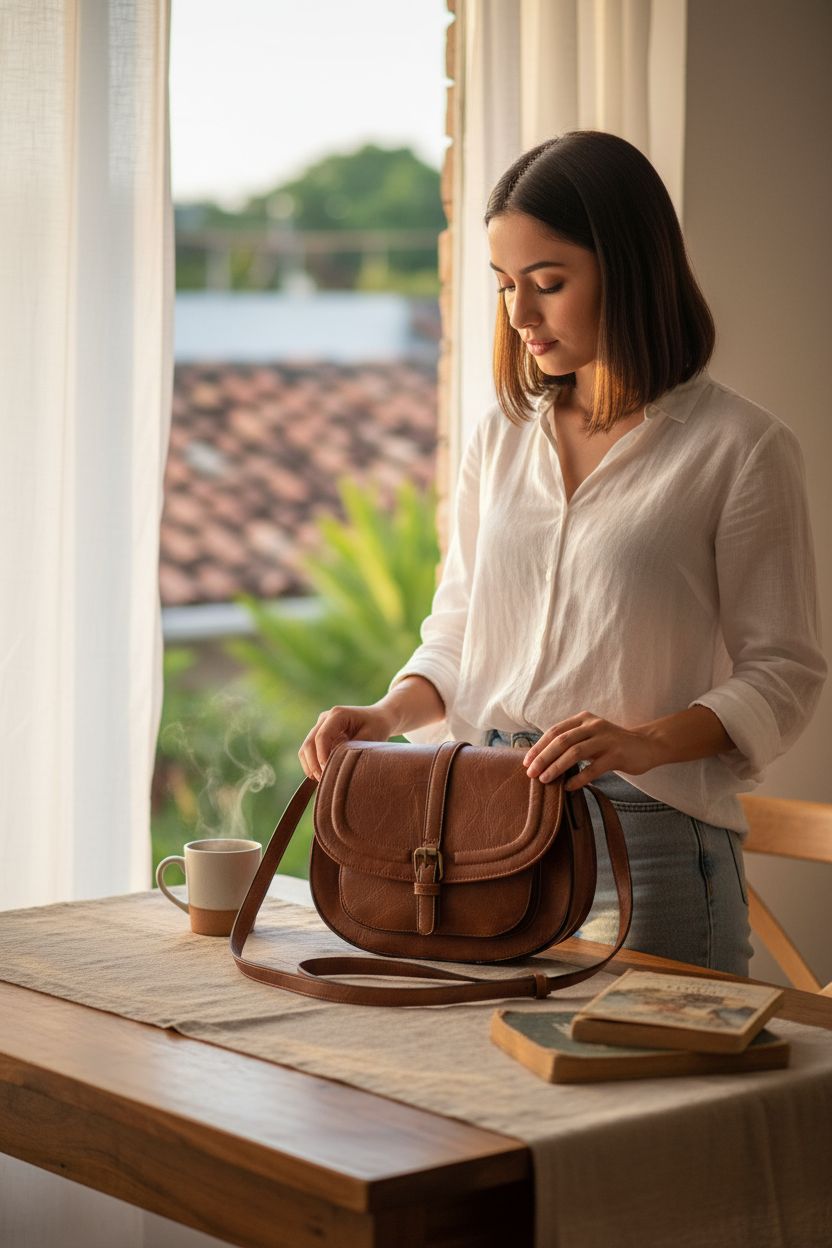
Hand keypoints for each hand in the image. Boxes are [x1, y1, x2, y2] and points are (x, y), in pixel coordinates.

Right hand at [298, 704, 395, 781]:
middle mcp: (325, 717)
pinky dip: (311, 763)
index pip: (322, 736)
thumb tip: (337, 764)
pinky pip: (309, 750)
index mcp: (338, 714)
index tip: (327, 772)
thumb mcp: (371, 737)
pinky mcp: (320, 733)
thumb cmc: (378, 727)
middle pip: (309, 743)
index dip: (322, 756)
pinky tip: (319, 775)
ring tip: (320, 780)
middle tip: (323, 780)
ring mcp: (320, 725)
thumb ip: (353, 749)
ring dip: (310, 765)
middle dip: (313, 764)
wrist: (379, 718)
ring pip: (306, 747)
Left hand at [522, 710, 658, 789]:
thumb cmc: (612, 744)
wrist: (647, 745)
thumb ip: (571, 742)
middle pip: (562, 741)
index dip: (539, 747)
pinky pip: (593, 768)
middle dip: (543, 757)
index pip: (555, 731)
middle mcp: (594, 726)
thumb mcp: (590, 736)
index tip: (526, 762)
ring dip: (557, 767)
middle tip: (531, 773)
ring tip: (545, 780)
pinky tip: (568, 787)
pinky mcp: (617, 755)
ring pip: (575, 753)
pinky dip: (578, 778)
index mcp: (583, 720)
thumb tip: (542, 759)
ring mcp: (606, 739)